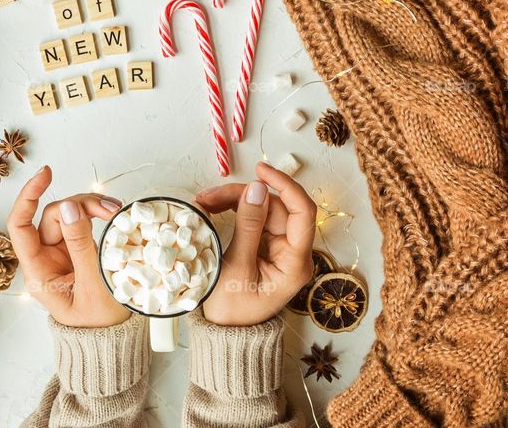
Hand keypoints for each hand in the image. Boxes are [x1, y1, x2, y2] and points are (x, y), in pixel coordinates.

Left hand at [7, 166, 129, 327]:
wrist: (114, 342)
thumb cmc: (101, 324)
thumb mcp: (93, 285)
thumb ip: (82, 245)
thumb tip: (71, 207)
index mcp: (38, 272)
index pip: (20, 226)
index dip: (27, 196)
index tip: (46, 175)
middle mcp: (47, 259)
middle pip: (55, 215)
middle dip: (81, 205)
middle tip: (110, 210)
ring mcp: (64, 254)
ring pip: (71, 215)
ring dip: (92, 207)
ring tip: (116, 210)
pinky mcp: (81, 250)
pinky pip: (85, 222)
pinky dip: (99, 215)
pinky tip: (114, 215)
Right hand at [195, 161, 315, 325]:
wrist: (225, 336)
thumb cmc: (232, 311)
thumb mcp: (236, 268)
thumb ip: (248, 227)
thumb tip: (257, 189)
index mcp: (296, 262)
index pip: (303, 212)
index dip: (286, 185)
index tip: (260, 170)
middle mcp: (292, 252)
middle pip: (275, 207)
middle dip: (243, 195)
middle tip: (208, 197)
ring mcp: (278, 248)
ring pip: (261, 208)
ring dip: (233, 201)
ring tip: (204, 202)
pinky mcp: (263, 246)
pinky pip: (251, 218)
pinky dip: (232, 211)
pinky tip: (211, 209)